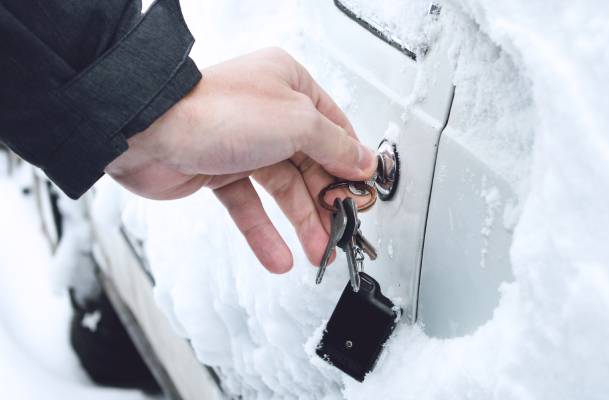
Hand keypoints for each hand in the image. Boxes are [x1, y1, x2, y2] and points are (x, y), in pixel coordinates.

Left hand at [105, 48, 376, 273]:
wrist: (147, 132)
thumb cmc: (215, 111)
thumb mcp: (297, 122)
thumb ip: (336, 146)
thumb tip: (363, 161)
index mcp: (291, 86)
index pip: (335, 129)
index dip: (351, 164)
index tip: (362, 194)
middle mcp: (269, 112)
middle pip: (312, 164)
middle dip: (327, 202)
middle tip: (342, 231)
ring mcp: (245, 142)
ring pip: (284, 189)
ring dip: (303, 223)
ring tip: (318, 252)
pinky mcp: (220, 171)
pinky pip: (251, 206)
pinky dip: (264, 232)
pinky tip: (280, 256)